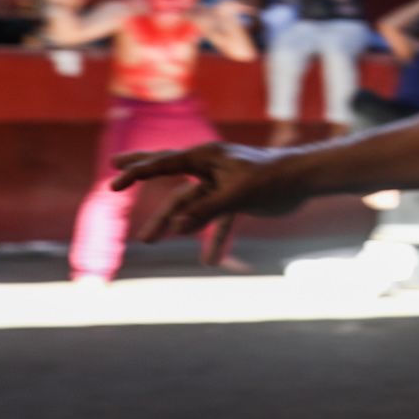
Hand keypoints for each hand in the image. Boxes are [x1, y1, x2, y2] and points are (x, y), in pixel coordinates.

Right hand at [108, 142, 310, 256]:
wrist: (304, 180)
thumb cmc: (272, 179)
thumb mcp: (238, 195)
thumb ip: (206, 211)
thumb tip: (177, 228)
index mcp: (207, 157)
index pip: (164, 163)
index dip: (137, 172)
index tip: (114, 183)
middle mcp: (210, 167)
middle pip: (168, 174)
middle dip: (141, 177)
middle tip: (113, 180)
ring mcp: (221, 184)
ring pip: (188, 204)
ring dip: (172, 222)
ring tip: (150, 240)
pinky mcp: (235, 199)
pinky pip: (218, 221)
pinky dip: (214, 239)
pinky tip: (210, 261)